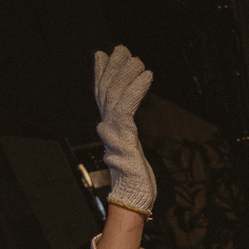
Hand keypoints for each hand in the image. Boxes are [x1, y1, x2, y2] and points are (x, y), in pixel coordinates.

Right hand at [93, 45, 155, 214]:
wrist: (133, 200)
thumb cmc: (136, 180)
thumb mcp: (131, 149)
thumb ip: (126, 132)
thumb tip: (122, 119)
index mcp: (110, 129)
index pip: (102, 96)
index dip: (101, 73)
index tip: (103, 54)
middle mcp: (108, 128)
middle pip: (107, 90)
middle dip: (114, 67)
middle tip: (123, 48)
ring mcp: (114, 133)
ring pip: (115, 94)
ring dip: (127, 74)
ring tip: (138, 60)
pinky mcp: (124, 139)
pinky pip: (127, 107)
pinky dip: (136, 89)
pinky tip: (147, 75)